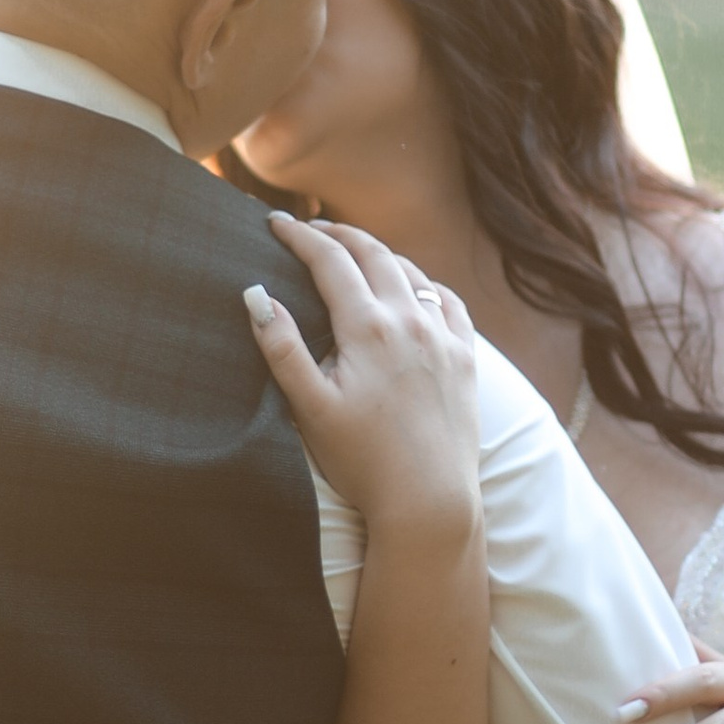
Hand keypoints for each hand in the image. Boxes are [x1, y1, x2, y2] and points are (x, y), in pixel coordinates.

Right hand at [247, 216, 481, 542]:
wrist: (430, 501)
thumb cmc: (363, 461)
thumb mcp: (311, 408)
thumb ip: (282, 348)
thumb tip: (257, 295)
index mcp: (368, 327)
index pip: (330, 262)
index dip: (300, 236)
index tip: (274, 223)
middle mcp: (410, 320)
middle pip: (373, 254)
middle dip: (339, 235)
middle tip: (312, 228)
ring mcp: (444, 338)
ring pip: (412, 273)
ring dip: (380, 254)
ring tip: (356, 252)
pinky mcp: (466, 359)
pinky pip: (449, 303)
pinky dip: (425, 284)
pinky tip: (416, 288)